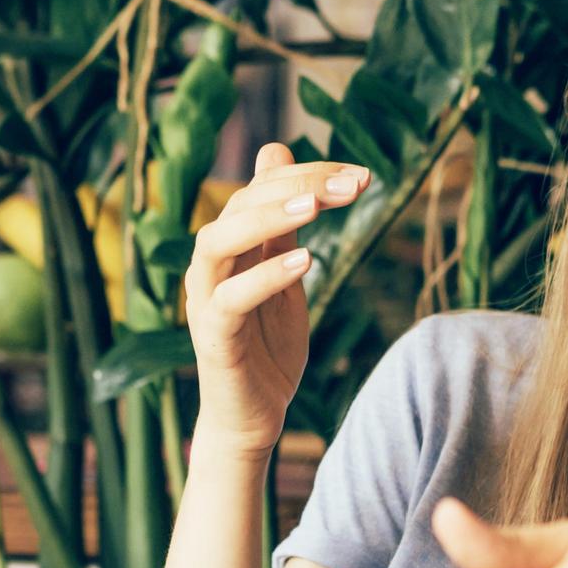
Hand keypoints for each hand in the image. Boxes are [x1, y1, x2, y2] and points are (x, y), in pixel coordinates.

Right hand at [185, 143, 371, 456]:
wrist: (253, 418)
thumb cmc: (268, 347)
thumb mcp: (284, 275)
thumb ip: (283, 223)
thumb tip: (277, 150)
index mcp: (231, 246)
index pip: (261, 189)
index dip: (308, 174)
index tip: (362, 176)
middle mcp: (211, 266)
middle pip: (239, 205)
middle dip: (297, 187)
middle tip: (352, 185)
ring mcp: (205, 301)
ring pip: (217, 242)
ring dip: (267, 219)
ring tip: (316, 207)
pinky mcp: (212, 338)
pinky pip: (229, 300)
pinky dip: (264, 277)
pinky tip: (305, 262)